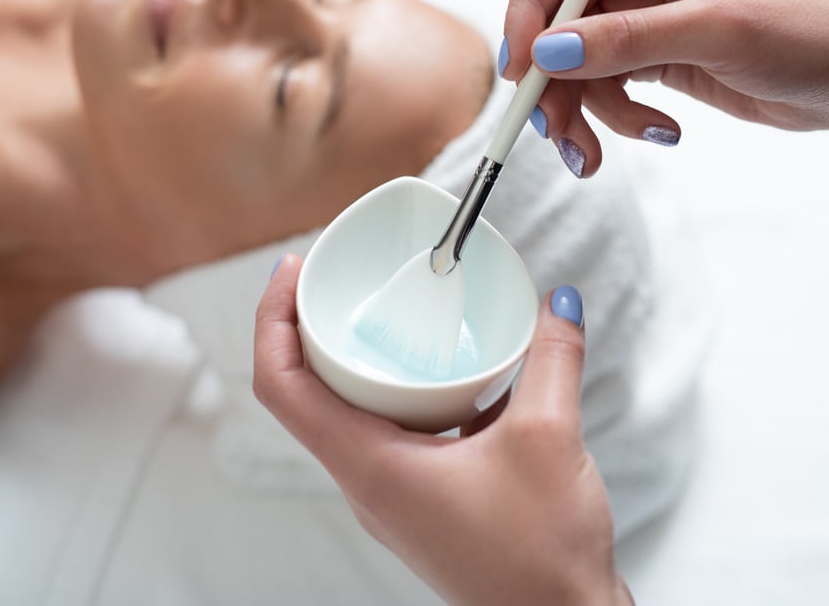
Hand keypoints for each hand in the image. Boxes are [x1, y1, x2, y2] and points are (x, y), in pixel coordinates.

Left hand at [254, 255, 632, 605]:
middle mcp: (370, 482)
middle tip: (335, 278)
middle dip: (312, 329)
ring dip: (360, 361)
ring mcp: (395, 495)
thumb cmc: (541, 558)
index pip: (281, 387)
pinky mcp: (425, 500)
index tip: (291, 271)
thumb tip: (556, 304)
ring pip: (353, 413)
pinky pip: (394, 432)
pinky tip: (451, 369)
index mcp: (370, 468)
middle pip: (309, 394)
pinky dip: (405, 391)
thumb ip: (552, 359)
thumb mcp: (548, 438)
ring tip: (386, 312)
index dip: (272, 320)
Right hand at [502, 0, 828, 176]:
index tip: (525, 69)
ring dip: (580, 110)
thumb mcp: (719, 31)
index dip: (528, 10)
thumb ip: (629, 39)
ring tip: (597, 154)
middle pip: (555, 17)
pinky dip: (614, 117)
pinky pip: (603, 85)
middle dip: (552, 79)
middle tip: (557, 130)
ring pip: (574, 60)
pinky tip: (660, 129)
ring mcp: (644, 11)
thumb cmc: (811, 32)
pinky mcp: (653, 52)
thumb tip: (550, 51)